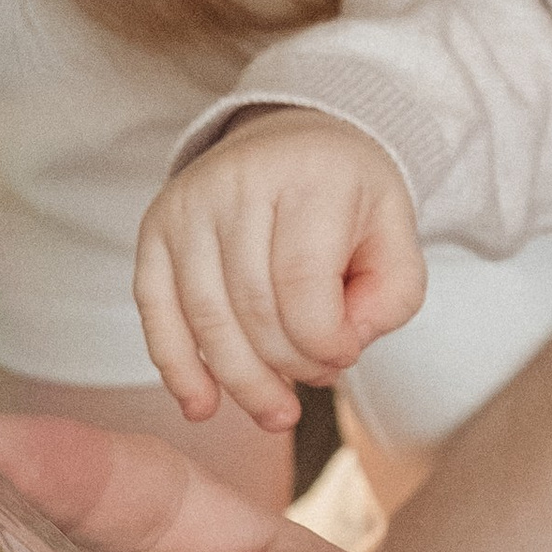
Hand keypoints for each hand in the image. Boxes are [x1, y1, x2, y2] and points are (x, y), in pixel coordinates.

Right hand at [133, 111, 426, 435]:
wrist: (293, 140)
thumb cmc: (347, 197)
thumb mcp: (396, 236)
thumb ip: (391, 298)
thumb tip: (339, 348)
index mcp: (310, 175)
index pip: (304, 285)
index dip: (325, 343)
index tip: (345, 357)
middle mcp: (239, 181)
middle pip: (253, 308)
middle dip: (288, 366)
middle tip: (316, 382)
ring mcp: (188, 204)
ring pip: (206, 319)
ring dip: (241, 381)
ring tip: (275, 411)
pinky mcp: (156, 229)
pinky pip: (156, 311)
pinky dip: (178, 367)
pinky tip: (203, 404)